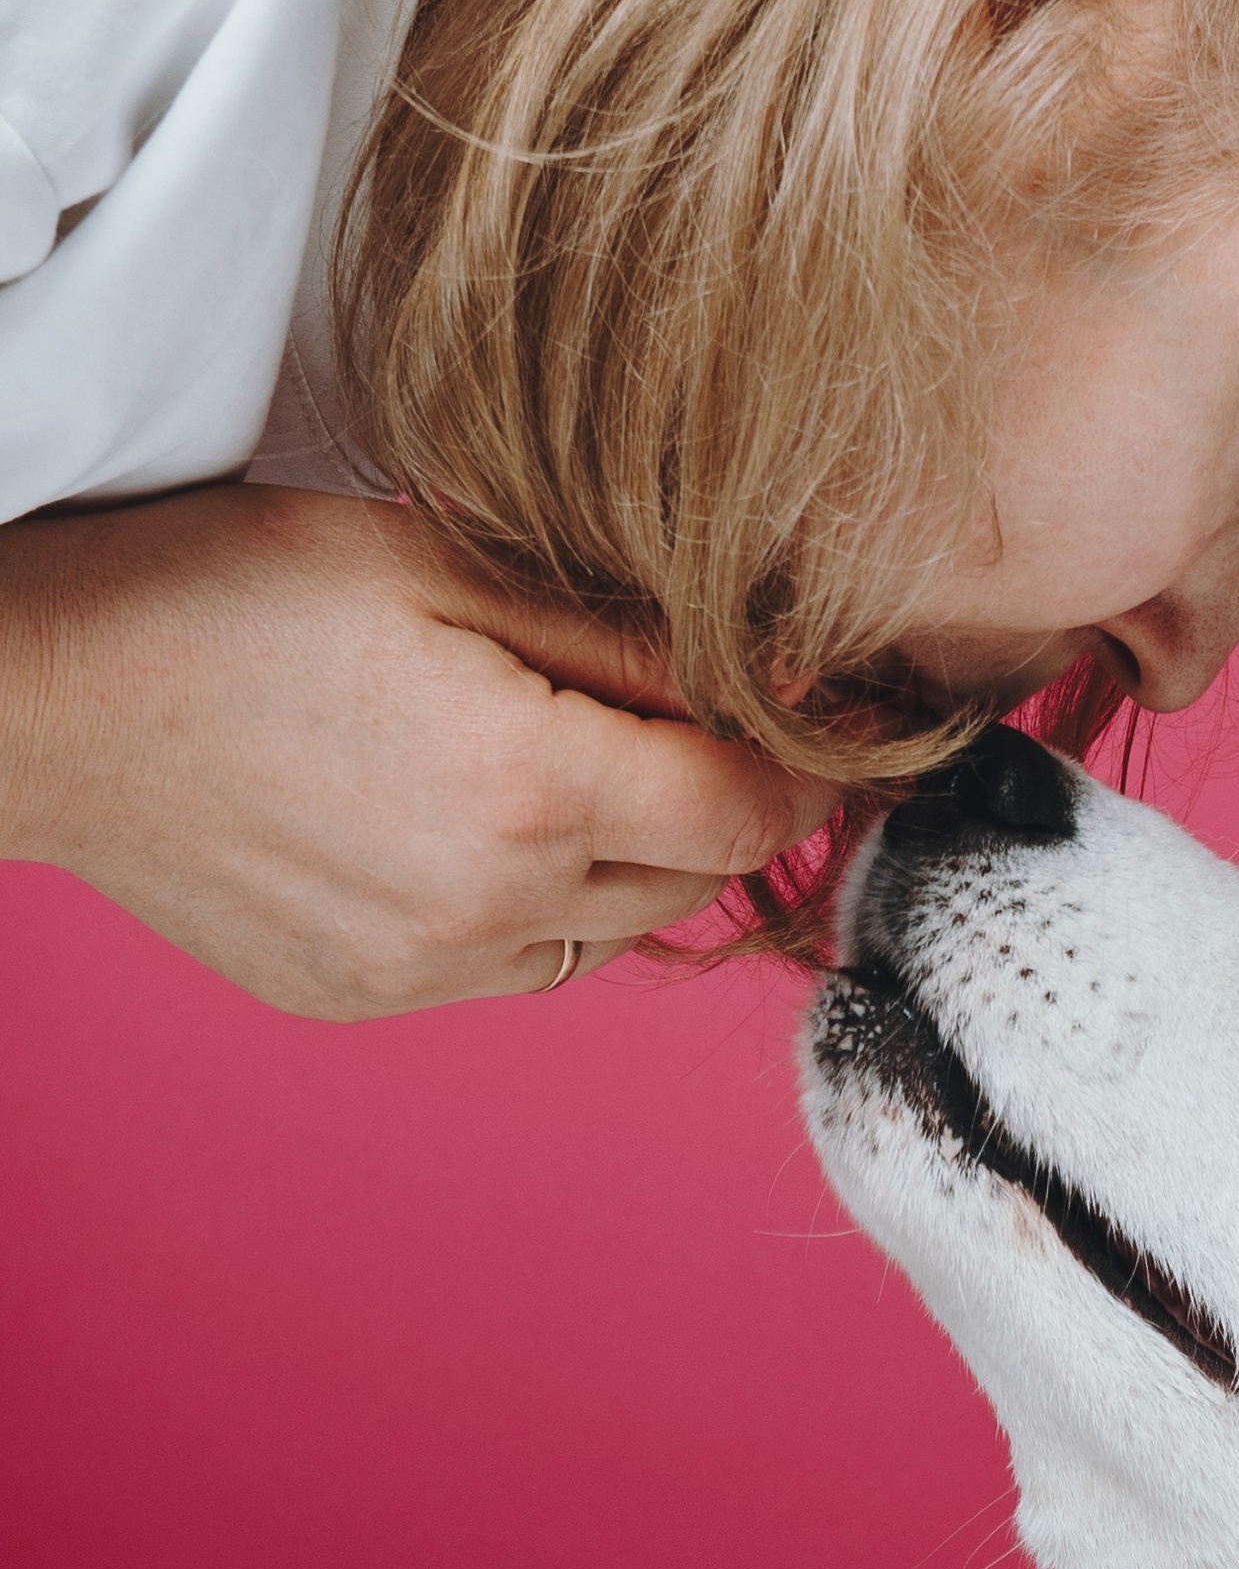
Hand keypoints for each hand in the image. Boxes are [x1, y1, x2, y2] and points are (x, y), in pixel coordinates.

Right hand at [0, 484, 840, 1017]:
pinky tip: (460, 814)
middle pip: (695, 875)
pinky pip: (515, 964)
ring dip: (625, 854)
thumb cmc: (229, 598)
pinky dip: (532, 901)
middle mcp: (491, 910)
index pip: (753, 808)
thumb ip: (627, 639)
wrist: (44, 705)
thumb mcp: (445, 568)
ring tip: (550, 752)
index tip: (828, 716)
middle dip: (715, 796)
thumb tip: (782, 678)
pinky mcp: (366, 1000)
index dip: (811, 760)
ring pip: (613, 931)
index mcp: (529, 791)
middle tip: (678, 708)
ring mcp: (423, 974)